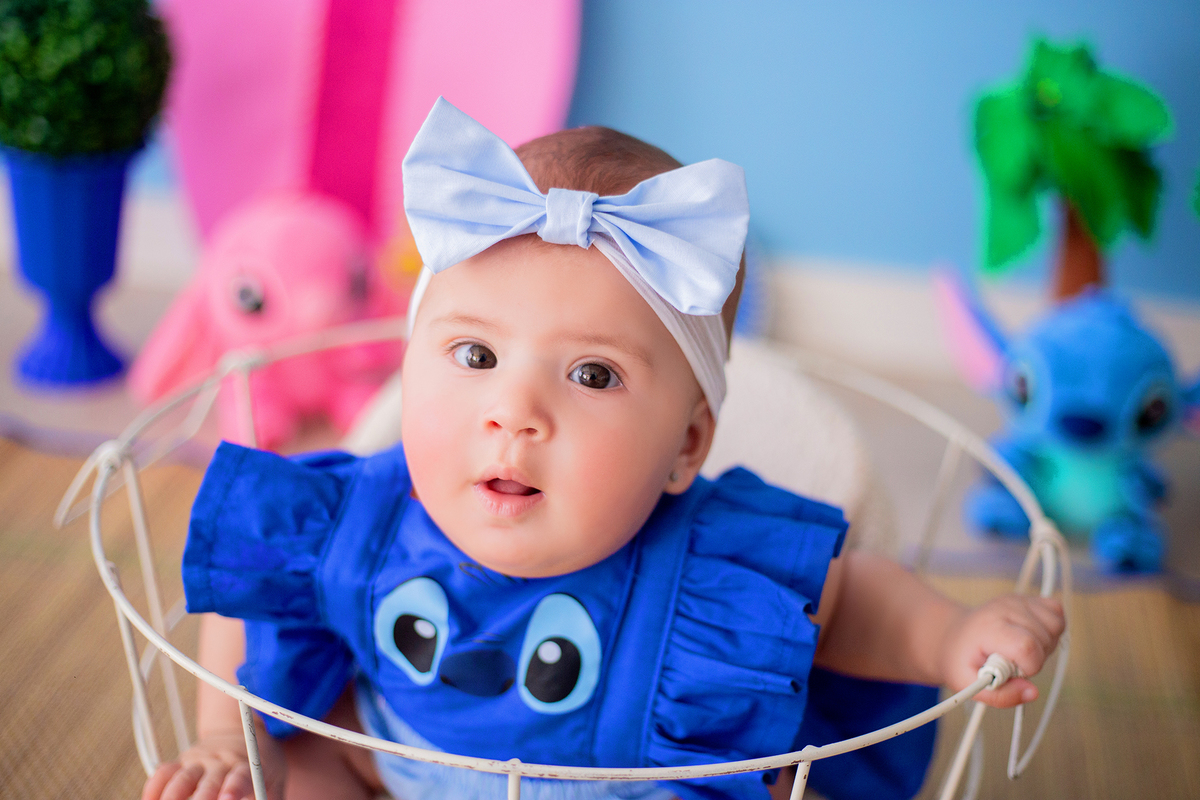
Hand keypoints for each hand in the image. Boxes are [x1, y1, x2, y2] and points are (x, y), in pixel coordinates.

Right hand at [141, 729, 284, 799]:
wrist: (244, 730)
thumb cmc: (261, 763)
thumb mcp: (275, 779)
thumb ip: (271, 798)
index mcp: (247, 764)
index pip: (241, 776)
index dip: (234, 787)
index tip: (228, 798)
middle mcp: (221, 761)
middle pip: (208, 782)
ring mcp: (199, 759)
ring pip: (182, 778)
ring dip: (172, 797)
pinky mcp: (182, 761)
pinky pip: (163, 772)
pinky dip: (153, 788)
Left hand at [939, 594, 1064, 707]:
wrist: (953, 636)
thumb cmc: (961, 660)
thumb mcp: (968, 684)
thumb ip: (1000, 695)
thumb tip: (1033, 693)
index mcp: (989, 627)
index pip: (1027, 646)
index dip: (1028, 667)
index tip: (1012, 671)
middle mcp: (1005, 608)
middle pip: (1045, 639)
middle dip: (1035, 660)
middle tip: (1011, 663)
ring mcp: (1018, 601)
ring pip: (1056, 626)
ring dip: (1045, 647)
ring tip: (1020, 651)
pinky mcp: (1028, 600)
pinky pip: (1057, 615)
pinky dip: (1051, 631)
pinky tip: (1031, 638)